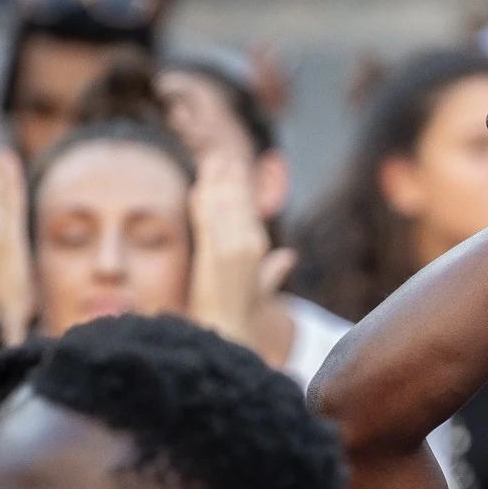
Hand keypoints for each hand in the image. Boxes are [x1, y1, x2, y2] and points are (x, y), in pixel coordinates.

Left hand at [188, 152, 271, 347]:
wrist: (229, 333)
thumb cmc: (241, 315)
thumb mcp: (261, 290)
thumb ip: (275, 271)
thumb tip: (290, 258)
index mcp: (260, 248)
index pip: (248, 209)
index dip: (240, 186)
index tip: (232, 166)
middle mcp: (249, 245)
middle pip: (238, 201)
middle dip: (229, 176)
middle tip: (220, 154)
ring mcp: (232, 249)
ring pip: (223, 205)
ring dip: (215, 180)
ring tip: (210, 160)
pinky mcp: (213, 255)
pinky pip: (206, 219)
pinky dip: (202, 201)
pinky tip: (197, 187)